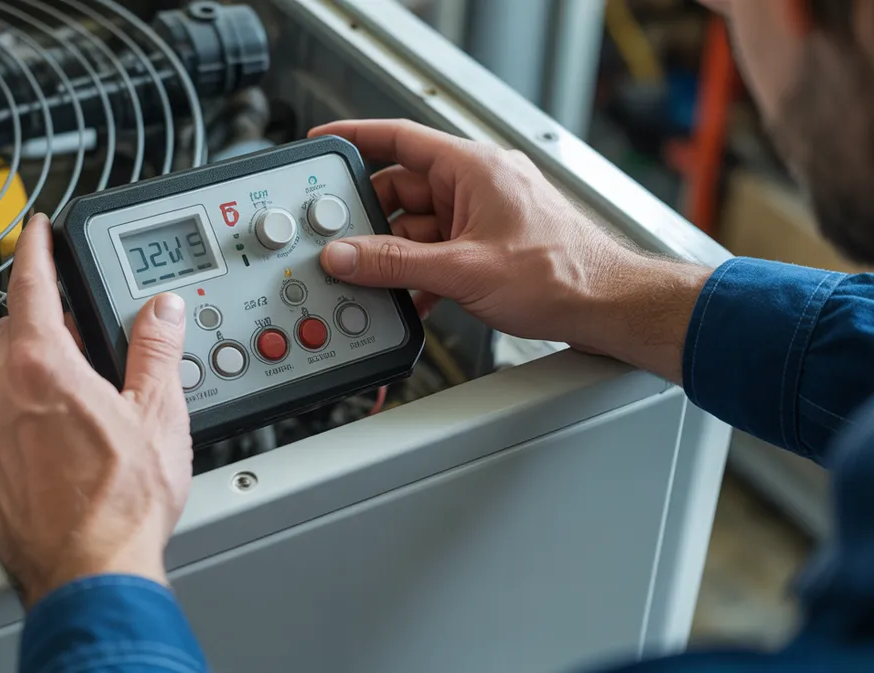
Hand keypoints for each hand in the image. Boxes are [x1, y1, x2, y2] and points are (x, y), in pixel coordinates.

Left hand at [0, 214, 192, 607]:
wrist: (90, 575)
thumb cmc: (121, 505)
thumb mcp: (158, 414)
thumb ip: (155, 350)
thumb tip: (160, 312)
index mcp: (41, 367)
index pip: (27, 284)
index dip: (34, 248)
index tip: (35, 230)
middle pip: (8, 332)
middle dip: (37, 321)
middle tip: (74, 330)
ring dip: (29, 376)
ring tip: (76, 396)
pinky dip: (17, 421)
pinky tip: (54, 445)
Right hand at [310, 119, 711, 381]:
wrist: (607, 307)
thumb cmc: (563, 274)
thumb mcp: (462, 270)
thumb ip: (395, 264)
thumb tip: (347, 255)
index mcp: (473, 168)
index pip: (400, 138)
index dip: (355, 138)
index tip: (323, 145)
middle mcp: (476, 184)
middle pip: (401, 191)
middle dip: (373, 223)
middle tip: (345, 245)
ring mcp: (482, 215)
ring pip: (417, 228)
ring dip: (398, 257)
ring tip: (383, 282)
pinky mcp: (487, 244)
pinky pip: (437, 250)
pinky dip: (421, 273)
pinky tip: (413, 298)